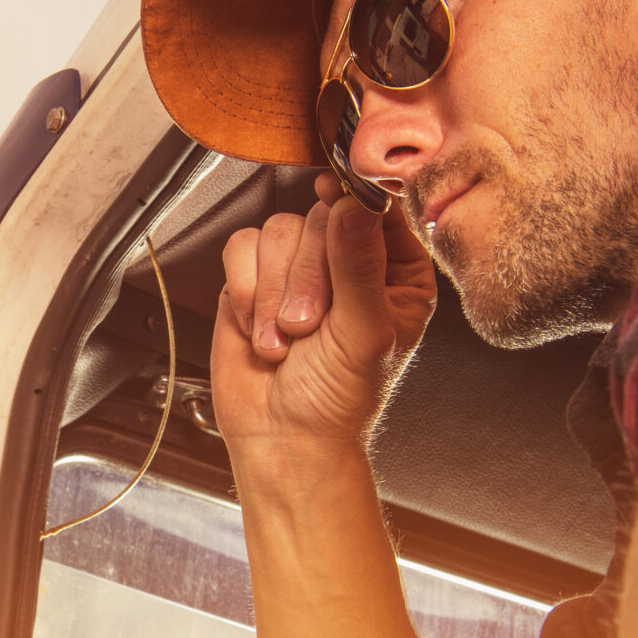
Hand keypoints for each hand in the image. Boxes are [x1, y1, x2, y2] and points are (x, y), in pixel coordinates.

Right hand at [214, 172, 438, 458]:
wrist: (284, 438)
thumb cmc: (337, 400)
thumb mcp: (363, 335)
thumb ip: (359, 268)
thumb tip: (355, 207)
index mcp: (396, 271)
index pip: (382, 209)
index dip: (357, 199)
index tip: (334, 199)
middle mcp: (349, 260)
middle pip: (322, 216)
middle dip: (306, 274)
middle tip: (306, 324)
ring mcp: (299, 266)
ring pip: (279, 229)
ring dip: (273, 291)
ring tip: (285, 338)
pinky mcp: (255, 276)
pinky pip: (241, 247)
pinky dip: (246, 291)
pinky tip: (260, 330)